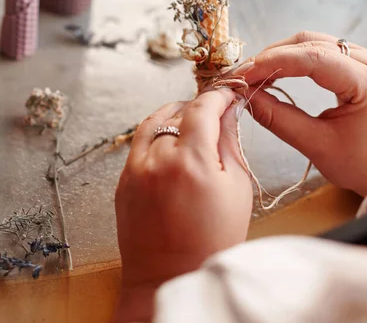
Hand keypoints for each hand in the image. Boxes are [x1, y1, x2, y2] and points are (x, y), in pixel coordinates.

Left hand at [114, 90, 251, 322]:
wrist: (169, 278)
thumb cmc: (212, 240)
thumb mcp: (237, 189)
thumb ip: (230, 142)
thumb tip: (229, 112)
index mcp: (191, 161)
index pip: (203, 108)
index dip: (218, 96)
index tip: (228, 94)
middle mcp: (158, 159)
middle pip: (178, 112)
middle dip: (199, 107)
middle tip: (214, 112)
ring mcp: (135, 169)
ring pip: (154, 121)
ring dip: (174, 115)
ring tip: (191, 122)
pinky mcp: (123, 180)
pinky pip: (139, 142)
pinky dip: (156, 134)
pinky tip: (171, 144)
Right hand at [235, 31, 366, 197]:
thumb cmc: (362, 165)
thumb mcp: (317, 145)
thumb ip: (278, 118)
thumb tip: (246, 97)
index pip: (314, 58)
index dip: (273, 62)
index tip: (244, 74)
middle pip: (311, 43)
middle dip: (273, 56)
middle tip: (244, 74)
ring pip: (314, 41)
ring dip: (281, 54)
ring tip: (256, 73)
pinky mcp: (360, 64)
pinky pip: (321, 50)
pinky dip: (294, 58)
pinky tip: (276, 71)